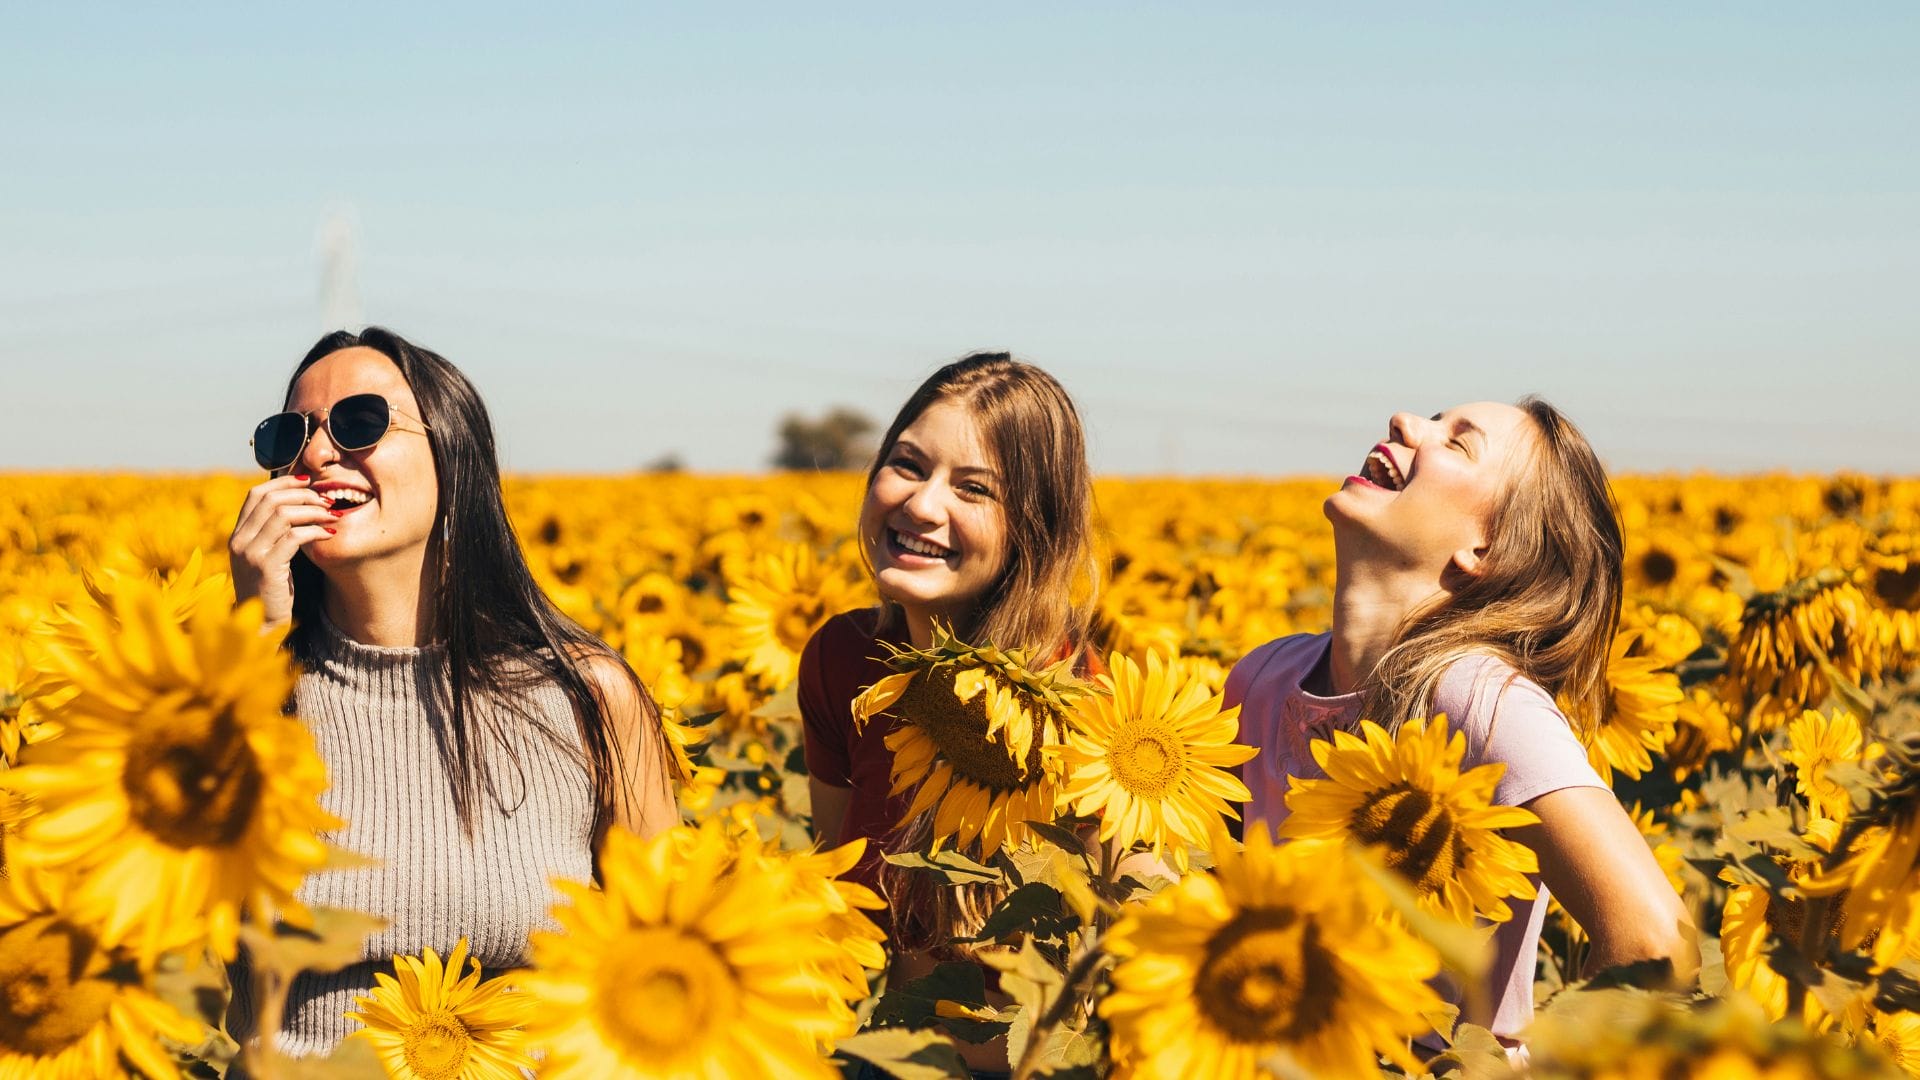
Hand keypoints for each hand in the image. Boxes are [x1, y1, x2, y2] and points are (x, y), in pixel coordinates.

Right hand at [228, 474, 337, 628]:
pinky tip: (329, 534)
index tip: (309, 482)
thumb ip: (274, 533)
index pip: (256, 494)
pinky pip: (294, 537)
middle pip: (271, 499)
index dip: (284, 482)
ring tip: (333, 515)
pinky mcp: (266, 567)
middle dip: (304, 495)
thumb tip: (298, 505)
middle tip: (327, 500)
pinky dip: (315, 531)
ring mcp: (250, 553)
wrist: (260, 625)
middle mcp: (239, 540)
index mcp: (237, 534)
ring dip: (313, 511)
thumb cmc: (272, 590)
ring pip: (283, 514)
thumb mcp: (267, 556)